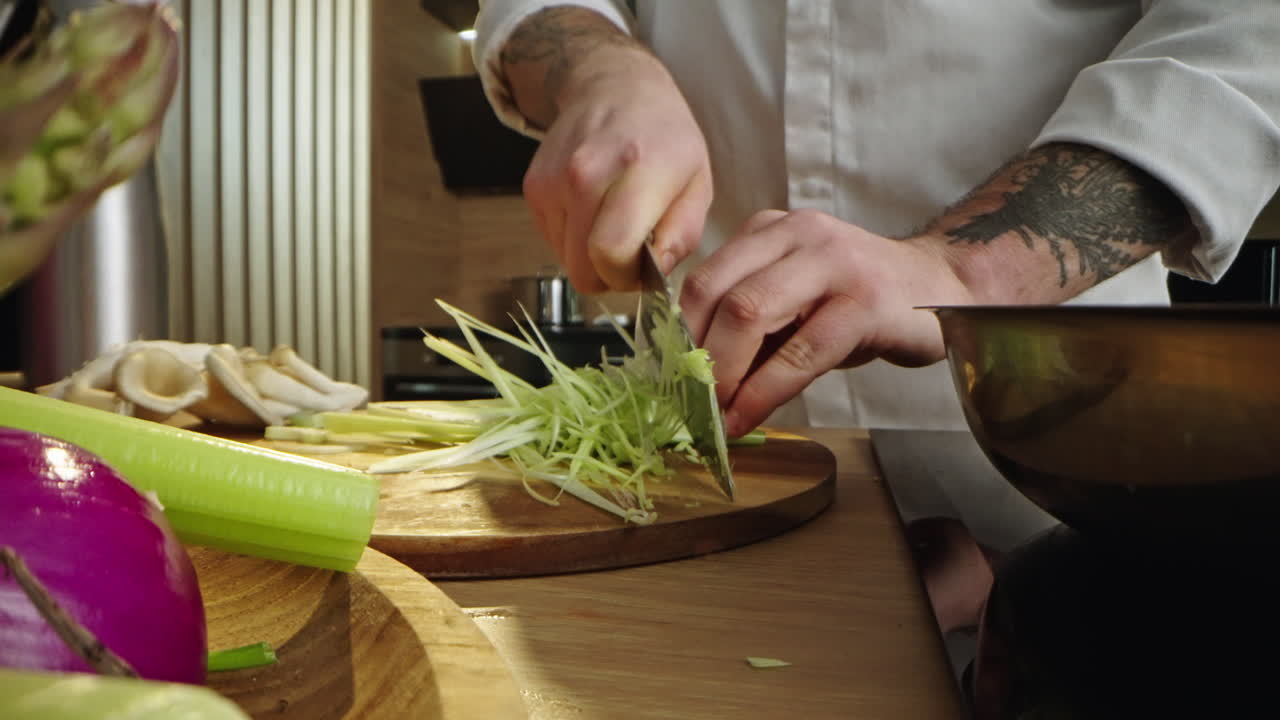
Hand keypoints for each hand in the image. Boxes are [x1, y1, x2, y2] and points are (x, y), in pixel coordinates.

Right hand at [520, 45, 711, 292]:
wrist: (615, 87)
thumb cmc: (665, 140)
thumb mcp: (698, 183)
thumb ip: (681, 235)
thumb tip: (653, 273)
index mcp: (637, 170)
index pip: (611, 252)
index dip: (626, 276)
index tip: (642, 268)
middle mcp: (586, 172)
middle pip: (582, 267)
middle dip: (608, 275)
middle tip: (630, 254)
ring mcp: (554, 180)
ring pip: (565, 259)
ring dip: (590, 256)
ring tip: (613, 222)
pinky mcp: (533, 187)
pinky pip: (553, 241)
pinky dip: (574, 238)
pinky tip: (593, 210)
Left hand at [680, 209, 974, 435]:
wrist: (942, 290)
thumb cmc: (858, 302)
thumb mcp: (795, 302)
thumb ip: (746, 325)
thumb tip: (687, 379)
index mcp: (769, 230)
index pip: (701, 278)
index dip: (675, 336)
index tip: (664, 381)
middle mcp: (798, 235)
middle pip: (716, 293)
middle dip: (693, 358)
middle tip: (685, 404)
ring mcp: (833, 263)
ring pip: (749, 314)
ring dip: (723, 376)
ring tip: (714, 416)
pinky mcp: (865, 302)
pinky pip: (800, 352)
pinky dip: (765, 392)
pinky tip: (749, 417)